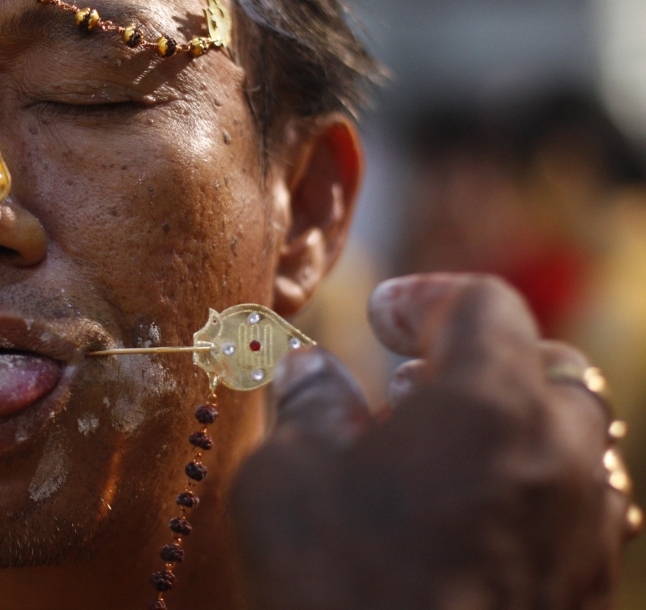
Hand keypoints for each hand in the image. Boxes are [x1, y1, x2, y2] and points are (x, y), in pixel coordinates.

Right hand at [234, 273, 633, 609]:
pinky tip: (469, 518)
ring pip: (576, 440)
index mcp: (489, 402)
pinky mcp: (591, 591)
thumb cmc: (342, 591)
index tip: (380, 316)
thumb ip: (307, 406)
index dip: (425, 297)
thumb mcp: (286, 481)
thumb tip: (312, 370)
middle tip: (411, 377)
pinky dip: (530, 487)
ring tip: (443, 446)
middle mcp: (561, 455)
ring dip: (512, 422)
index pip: (481, 304)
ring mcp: (588, 529)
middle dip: (480, 357)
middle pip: (549, 366)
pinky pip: (578, 508)